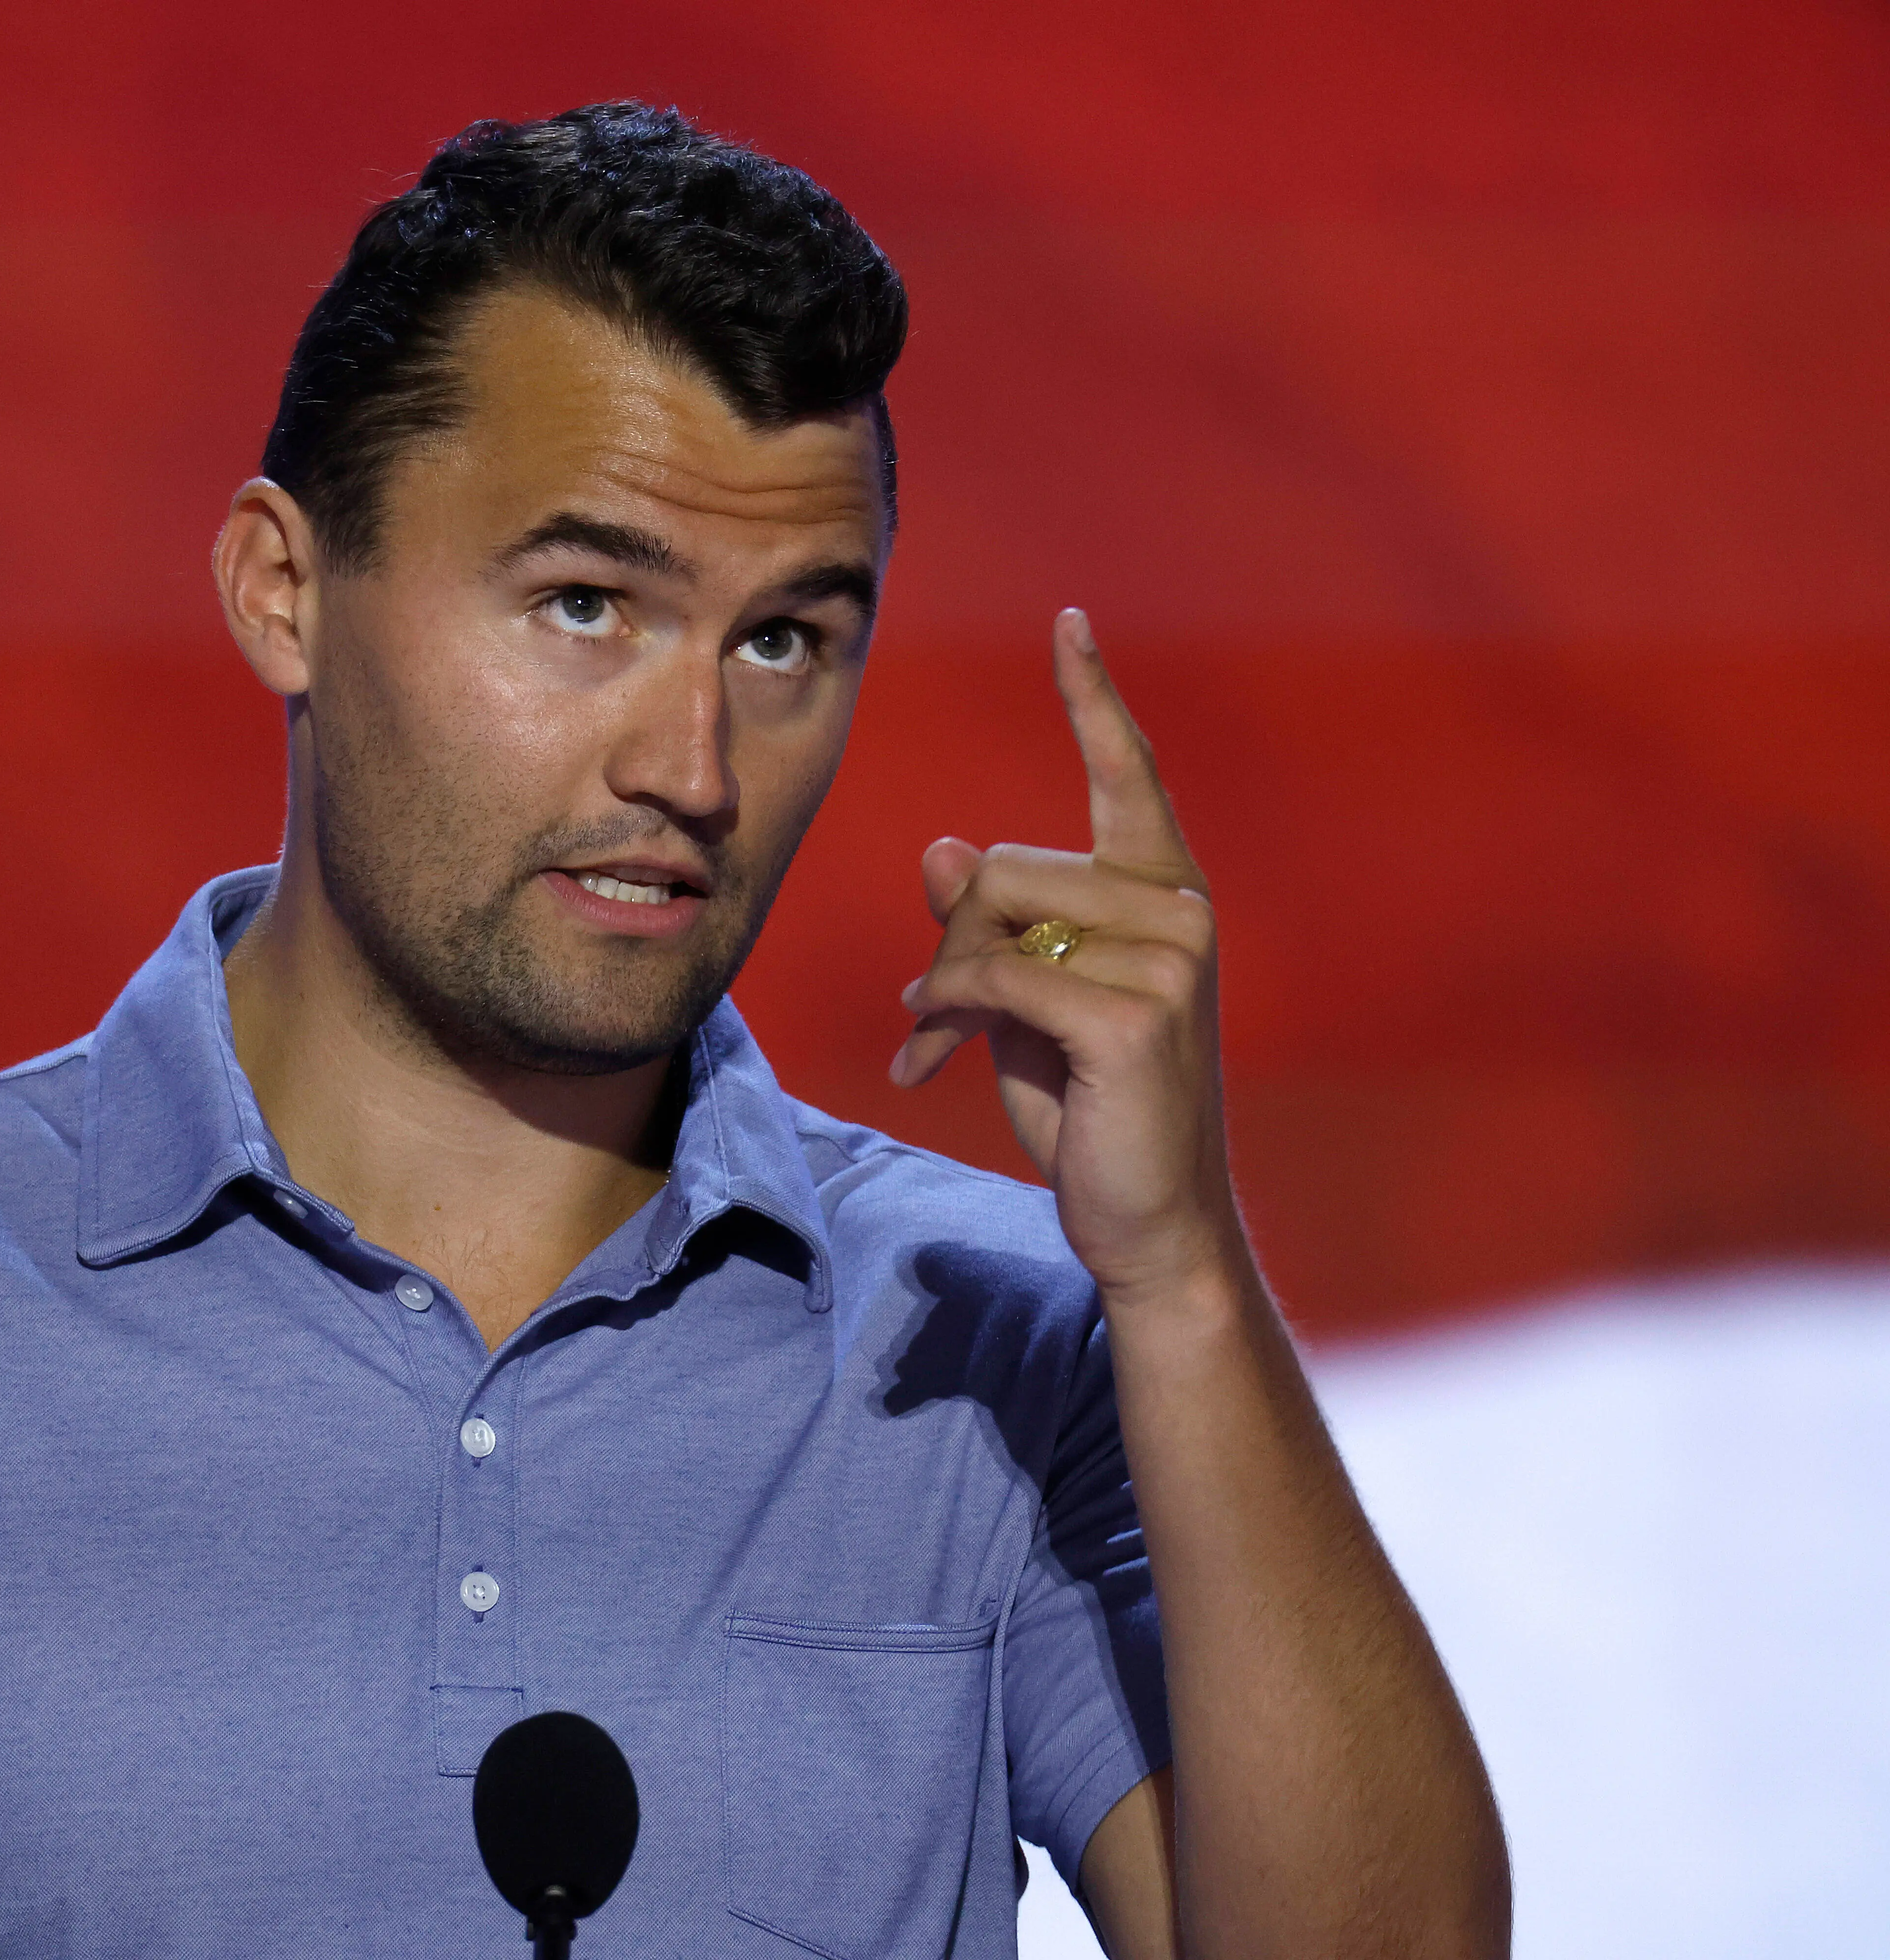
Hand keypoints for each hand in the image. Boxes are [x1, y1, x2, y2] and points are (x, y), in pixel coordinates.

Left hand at [889, 609, 1242, 1304]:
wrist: (1145, 1220)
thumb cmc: (1088, 1106)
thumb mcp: (1027, 1001)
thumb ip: (993, 925)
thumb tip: (942, 847)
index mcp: (1163, 893)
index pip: (1127, 771)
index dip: (1092, 695)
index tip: (1070, 621)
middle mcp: (1179, 909)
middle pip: (1003, 866)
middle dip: (951, 944)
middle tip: (934, 1015)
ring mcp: (1168, 958)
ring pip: (990, 919)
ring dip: (943, 989)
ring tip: (937, 1043)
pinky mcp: (1135, 1015)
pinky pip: (995, 979)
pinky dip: (947, 1018)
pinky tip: (932, 1061)